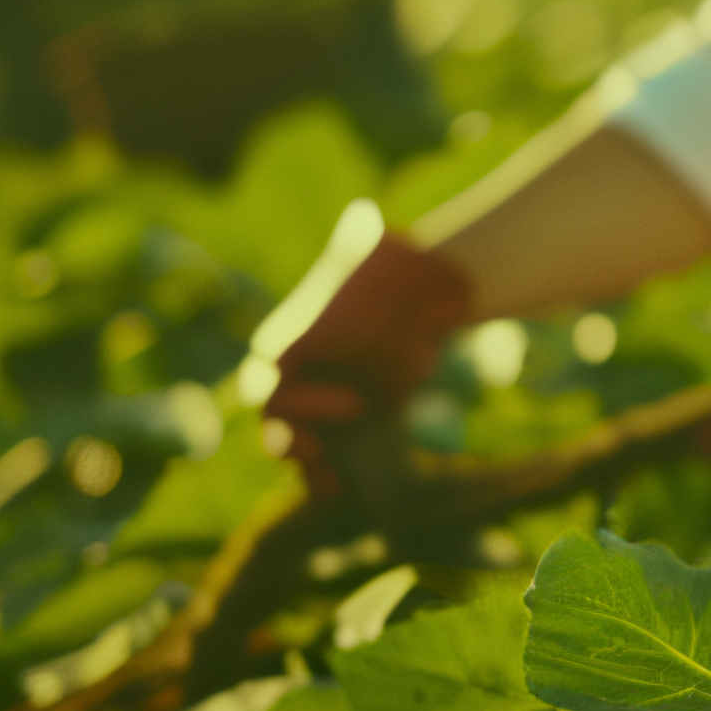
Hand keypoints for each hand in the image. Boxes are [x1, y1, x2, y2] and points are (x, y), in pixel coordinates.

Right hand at [246, 211, 475, 483]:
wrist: (437, 289)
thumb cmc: (404, 272)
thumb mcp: (385, 256)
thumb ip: (365, 245)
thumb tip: (363, 220)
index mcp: (295, 331)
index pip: (274, 373)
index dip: (304, 398)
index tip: (358, 403)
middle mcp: (299, 365)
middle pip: (273, 412)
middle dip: (287, 436)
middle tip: (309, 452)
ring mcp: (318, 392)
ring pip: (290, 436)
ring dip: (303, 461)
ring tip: (326, 481)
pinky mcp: (346, 416)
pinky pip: (322, 451)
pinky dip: (322, 472)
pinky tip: (339, 489)